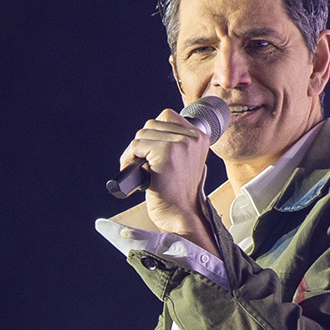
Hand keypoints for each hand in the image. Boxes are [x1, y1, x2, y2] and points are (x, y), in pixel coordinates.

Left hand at [118, 108, 215, 249]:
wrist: (180, 214)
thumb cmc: (179, 193)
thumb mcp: (186, 161)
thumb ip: (178, 143)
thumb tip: (154, 132)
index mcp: (200, 137)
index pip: (168, 116)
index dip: (156, 134)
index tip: (154, 153)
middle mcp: (192, 137)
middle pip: (152, 124)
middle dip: (144, 143)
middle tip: (145, 163)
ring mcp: (179, 143)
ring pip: (142, 133)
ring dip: (135, 152)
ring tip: (142, 170)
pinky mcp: (164, 152)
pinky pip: (136, 145)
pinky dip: (129, 159)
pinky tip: (138, 173)